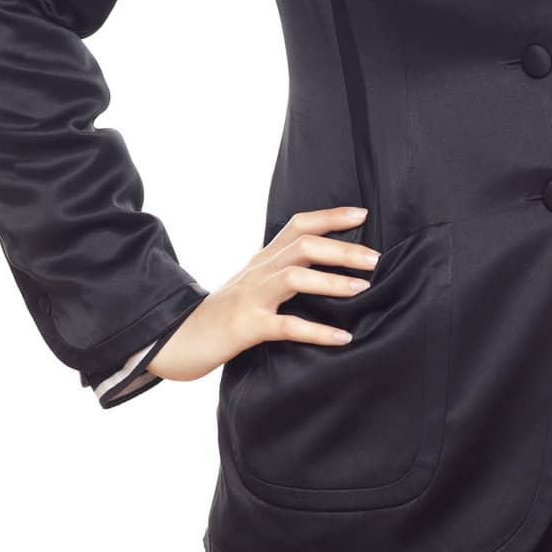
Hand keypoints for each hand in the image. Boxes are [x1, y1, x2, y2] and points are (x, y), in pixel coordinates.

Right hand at [146, 206, 380, 381]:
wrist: (176, 338)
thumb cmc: (222, 314)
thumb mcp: (252, 284)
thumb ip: (281, 272)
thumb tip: (321, 268)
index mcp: (263, 258)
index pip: (298, 225)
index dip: (331, 216)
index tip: (363, 213)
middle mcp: (259, 271)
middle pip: (303, 246)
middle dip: (342, 249)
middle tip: (375, 258)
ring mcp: (252, 298)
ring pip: (295, 278)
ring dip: (332, 282)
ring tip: (363, 288)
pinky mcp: (247, 328)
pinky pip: (286, 326)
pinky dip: (317, 331)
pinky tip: (342, 338)